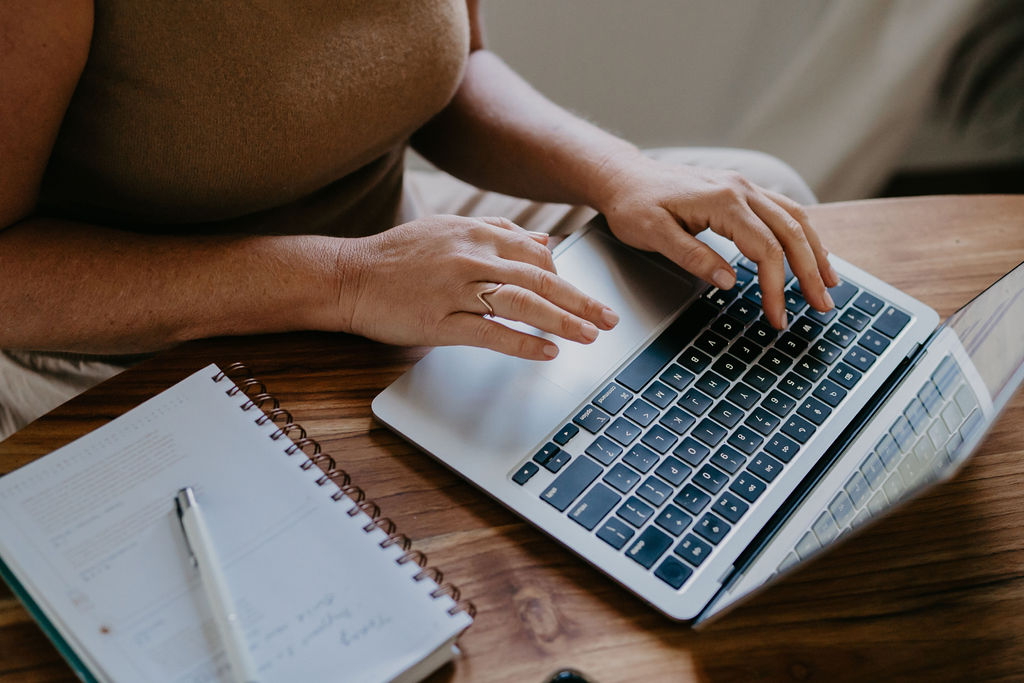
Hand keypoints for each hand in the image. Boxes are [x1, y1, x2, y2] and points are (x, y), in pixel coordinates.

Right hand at [335, 215, 618, 359]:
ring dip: (561, 321)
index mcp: (476, 233)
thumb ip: (497, 233)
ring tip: (590, 336)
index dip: (567, 278)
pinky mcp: (440, 322)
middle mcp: (471, 257)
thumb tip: (543, 242)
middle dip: (580, 300)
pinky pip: (489, 334)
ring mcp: (455, 290)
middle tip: (610, 319)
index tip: (587, 298)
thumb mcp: (448, 231)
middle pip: (539, 279)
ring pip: (521, 304)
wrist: (349, 275)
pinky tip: (547, 353)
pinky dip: (522, 344)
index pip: (537, 255)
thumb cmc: (398, 256)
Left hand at [595, 155, 839, 328]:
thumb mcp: (653, 235)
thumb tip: (729, 280)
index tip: (778, 316)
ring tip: (829, 283)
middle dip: (811, 273)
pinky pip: (783, 210)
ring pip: (795, 218)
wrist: (623, 176)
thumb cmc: (633, 205)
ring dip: (816, 251)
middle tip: (822, 307)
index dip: (776, 287)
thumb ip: (692, 256)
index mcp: (722, 201)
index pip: (765, 250)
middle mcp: (740, 189)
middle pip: (792, 233)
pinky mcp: (741, 191)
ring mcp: (744, 187)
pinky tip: (810, 252)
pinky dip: (802, 234)